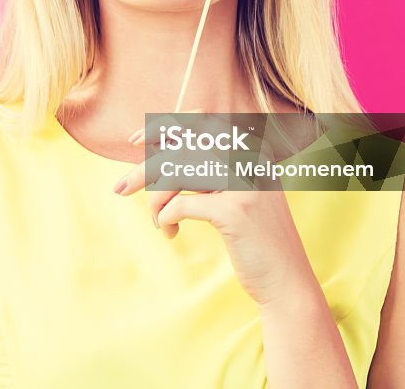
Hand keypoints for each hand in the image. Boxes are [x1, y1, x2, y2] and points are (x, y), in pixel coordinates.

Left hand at [114, 116, 318, 307]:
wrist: (286, 281)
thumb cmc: (252, 238)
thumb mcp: (232, 194)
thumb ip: (205, 169)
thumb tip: (152, 149)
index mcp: (251, 149)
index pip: (198, 123)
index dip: (162, 127)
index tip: (132, 141)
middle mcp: (250, 158)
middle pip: (181, 148)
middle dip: (144, 169)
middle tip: (119, 188)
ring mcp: (245, 182)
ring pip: (176, 173)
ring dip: (155, 201)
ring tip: (156, 221)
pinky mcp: (235, 210)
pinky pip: (178, 205)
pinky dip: (165, 218)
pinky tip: (170, 232)